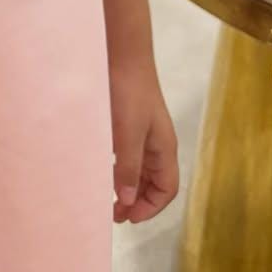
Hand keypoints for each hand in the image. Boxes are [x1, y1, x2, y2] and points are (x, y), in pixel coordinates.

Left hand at [109, 60, 178, 224]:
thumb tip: (127, 201)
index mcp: (164, 148)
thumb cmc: (128, 94)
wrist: (121, 54)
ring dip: (128, 187)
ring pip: (140, 170)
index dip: (151, 207)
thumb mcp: (128, 133)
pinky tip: (104, 172)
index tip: (128, 217)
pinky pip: (128, 155)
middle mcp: (157, 143)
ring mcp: (143, 132)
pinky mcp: (128, 122)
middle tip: (114, 215)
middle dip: (137, 201)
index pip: (167, 189)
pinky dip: (119, 169)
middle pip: (154, 183)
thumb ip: (129, 167)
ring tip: (108, 200)